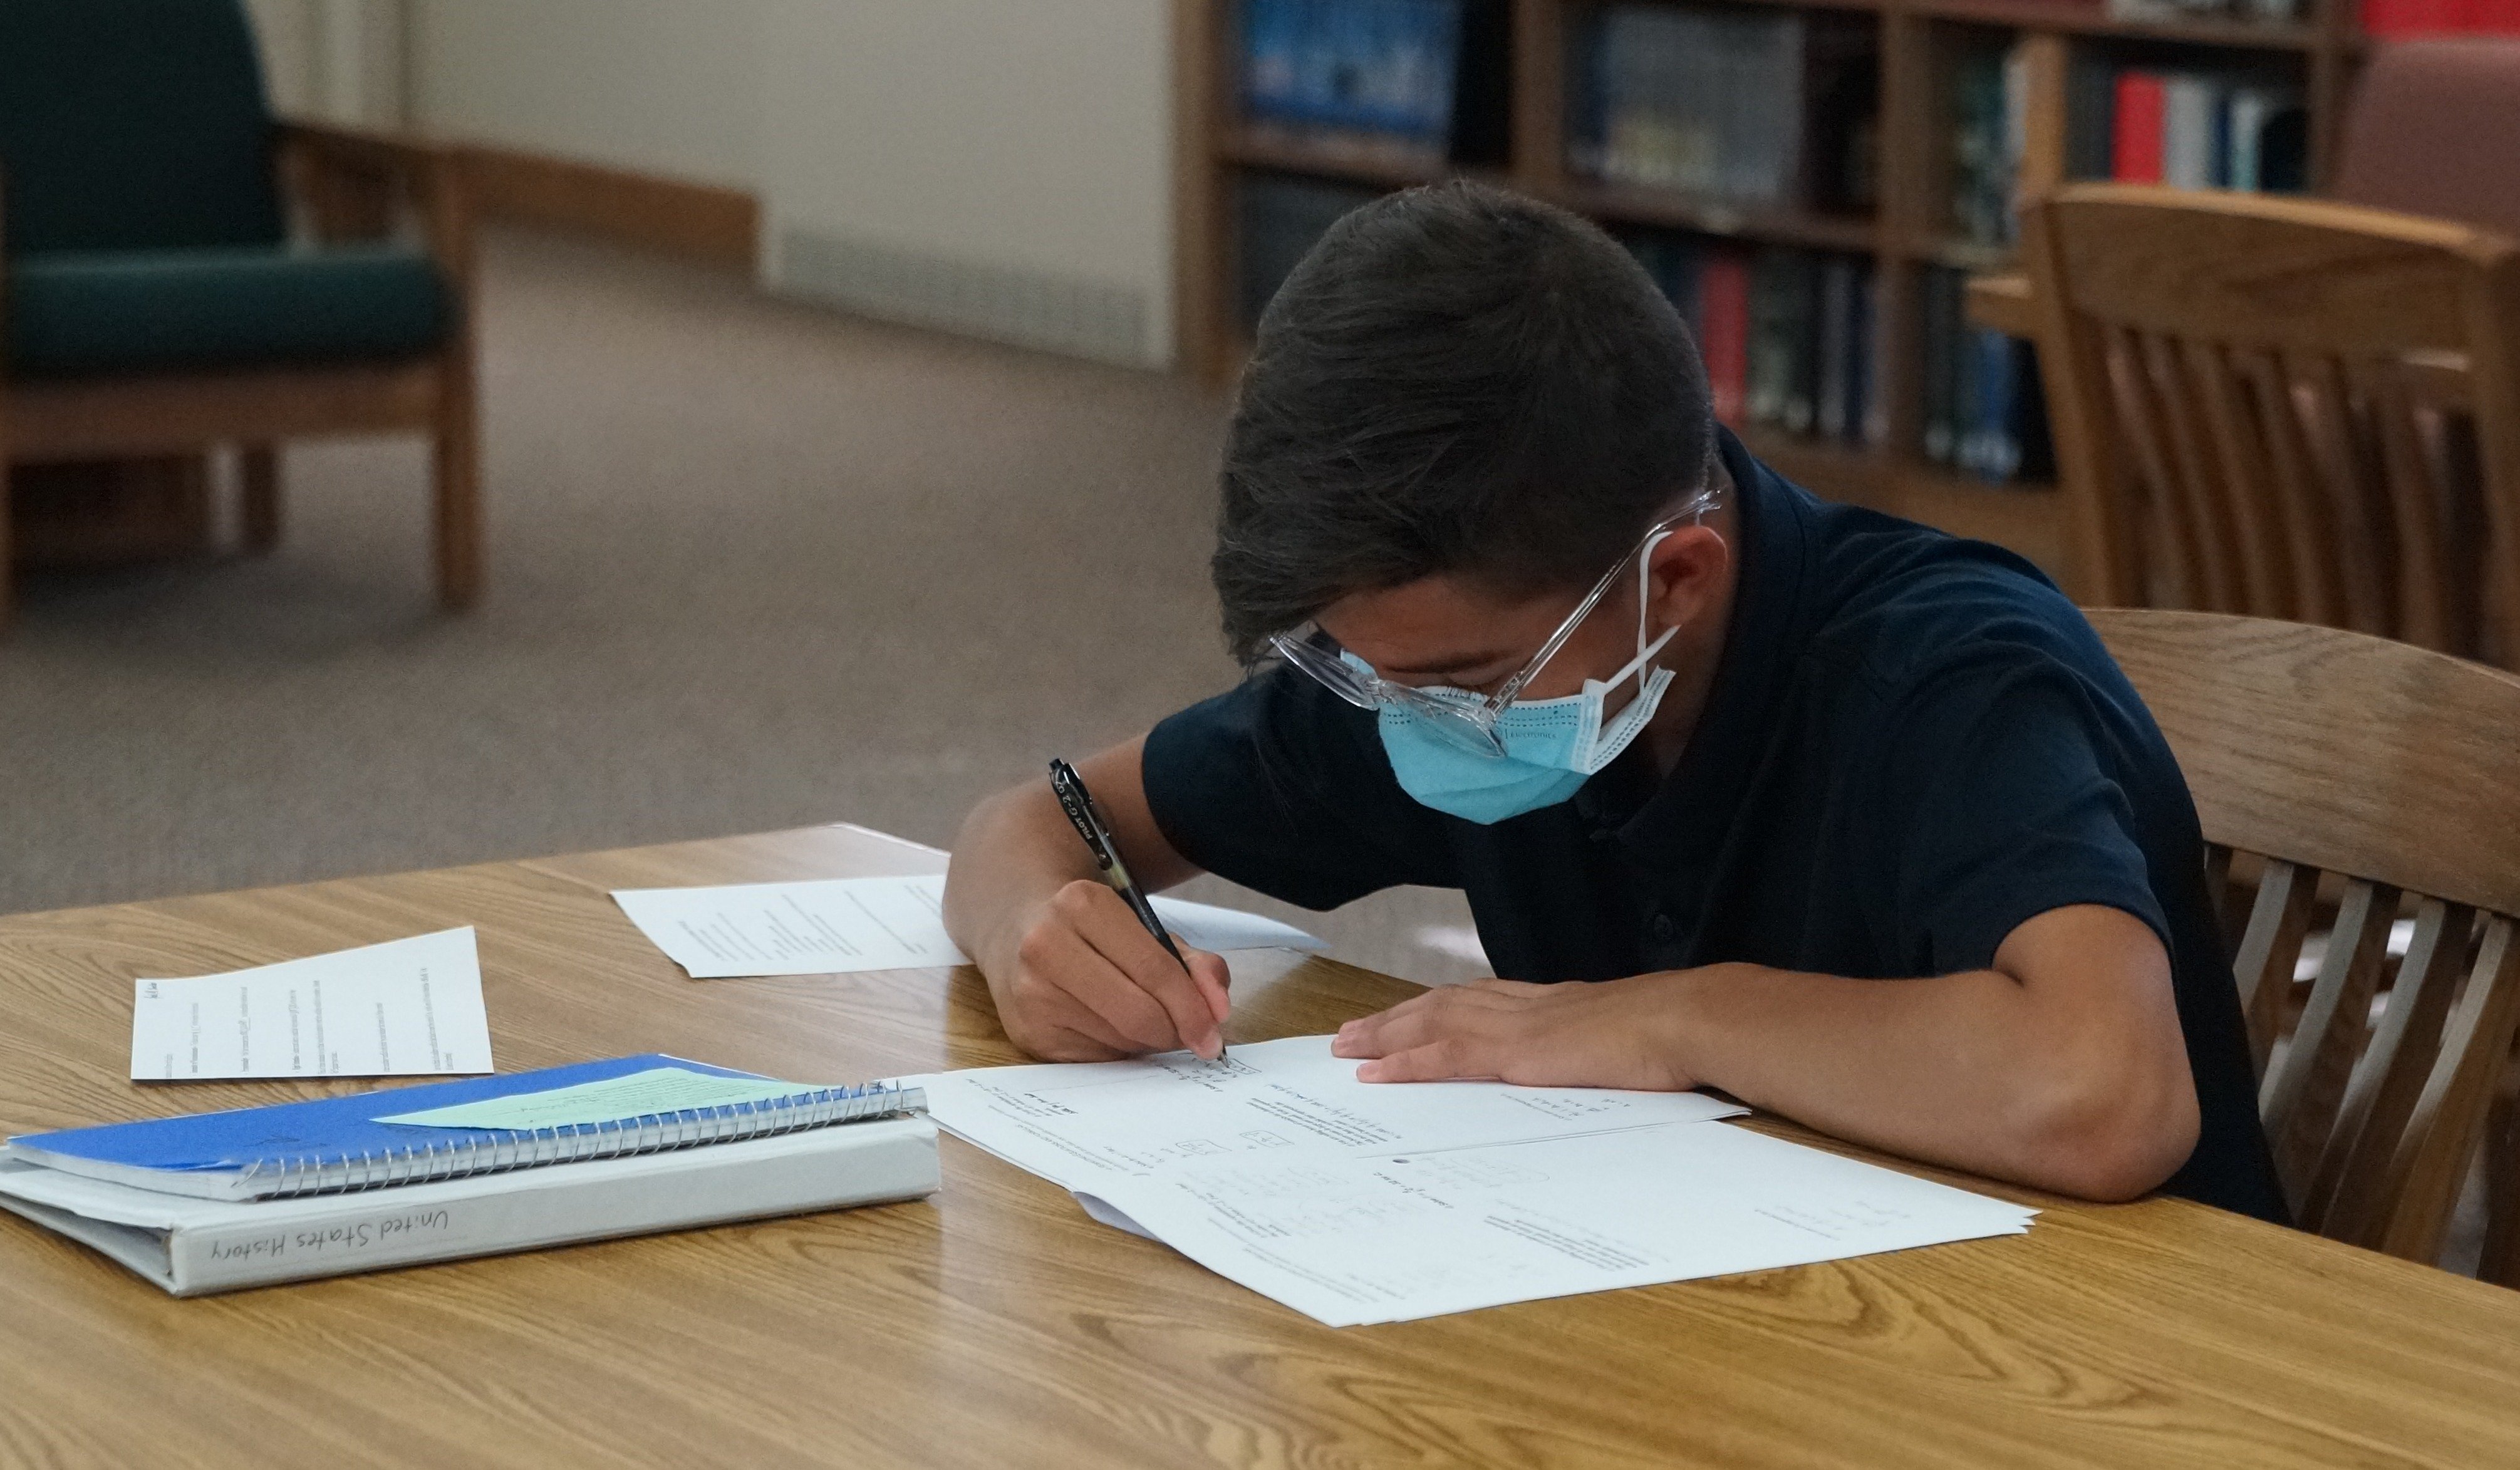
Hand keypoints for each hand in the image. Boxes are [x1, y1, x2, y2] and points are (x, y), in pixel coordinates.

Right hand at [988, 880, 1231, 1061]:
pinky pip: (1094, 1058)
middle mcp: (1046, 946)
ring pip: (1118, 1041)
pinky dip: (1116, 1049)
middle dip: (1174, 1032)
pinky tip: (1109, 1025)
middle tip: (1189, 1035)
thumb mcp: (1145, 927)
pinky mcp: (1025, 1031)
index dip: (1192, 1007)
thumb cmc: (1093, 929)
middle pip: (1137, 1013)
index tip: (1214, 1032)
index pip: (1154, 969)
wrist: (1015, 926)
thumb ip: (1193, 962)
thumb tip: (1218, 1009)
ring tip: (1142, 1017)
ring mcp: (1031, 993)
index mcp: (1082, 905)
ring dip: (1145, 1040)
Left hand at [1329, 973, 1706, 1090]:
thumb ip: (1595, 1047)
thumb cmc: (1670, 1035)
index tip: (1406, 1018)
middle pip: (1442, 1004)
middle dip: (1396, 1018)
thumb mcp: (1623, 1041)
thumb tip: (1596, 1062)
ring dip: (1385, 1034)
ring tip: (1347, 1047)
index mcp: (1551, 1004)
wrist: (1686, 1022)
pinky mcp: (1516, 1052)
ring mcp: (1517, 1025)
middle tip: (1352, 1033)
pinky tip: (1376, 1072)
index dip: (1437, 1009)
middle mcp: (1525, 1005)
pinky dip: (1405, 1062)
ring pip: (1432, 1022)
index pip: (1478, 1001)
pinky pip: (1445, 1056)